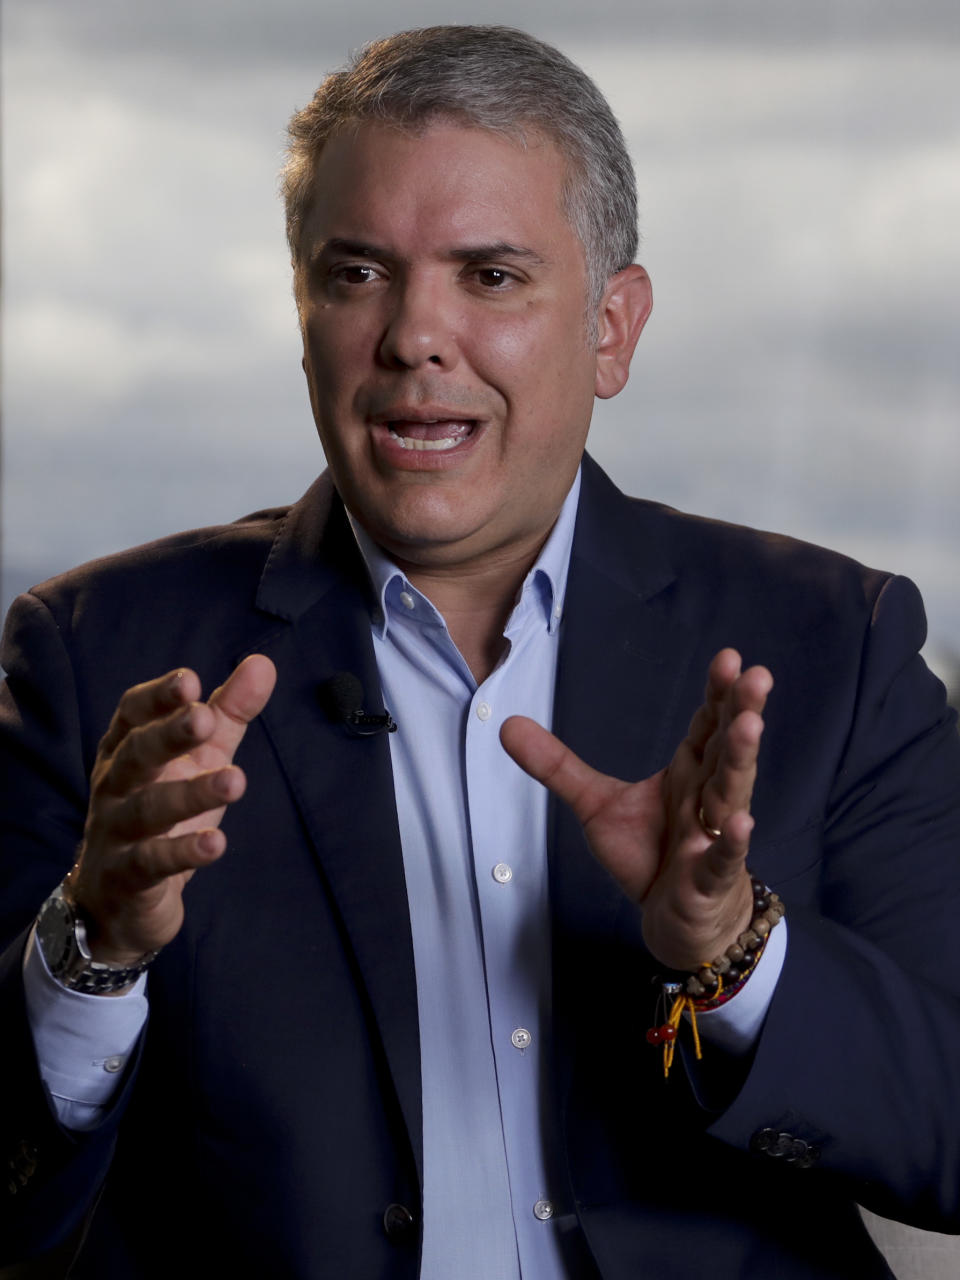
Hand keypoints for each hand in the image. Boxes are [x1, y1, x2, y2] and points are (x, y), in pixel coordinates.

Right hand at [67, 655, 276, 965]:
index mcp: (127, 749)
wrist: (117, 899)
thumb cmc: (163, 809)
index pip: (133, 714)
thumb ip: (228, 713)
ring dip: (189, 794)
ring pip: (146, 809)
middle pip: (136, 754)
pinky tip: (215, 843)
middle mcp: (115, 785)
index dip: (158, 697)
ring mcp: (115, 832)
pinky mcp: (126, 878)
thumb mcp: (199, 757)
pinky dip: (182, 853)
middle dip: (167, 734)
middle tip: (203, 718)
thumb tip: (263, 663)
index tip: (189, 680)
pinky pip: (151, 863)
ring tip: (234, 780)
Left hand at [500, 649, 771, 969]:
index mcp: (689, 771)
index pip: (707, 725)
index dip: (718, 693)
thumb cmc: (649, 854)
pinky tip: (740, 822)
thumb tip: (507, 724)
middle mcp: (707, 796)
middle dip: (742, 712)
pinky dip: (732, 841)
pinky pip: (723, 858)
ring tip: (750, 725)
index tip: (730, 658)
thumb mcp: (596, 805)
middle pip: (727, 748)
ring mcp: (712, 836)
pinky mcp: (710, 878)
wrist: (678, 919)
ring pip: (731, 793)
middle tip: (756, 677)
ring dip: (741, 760)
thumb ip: (558, 766)